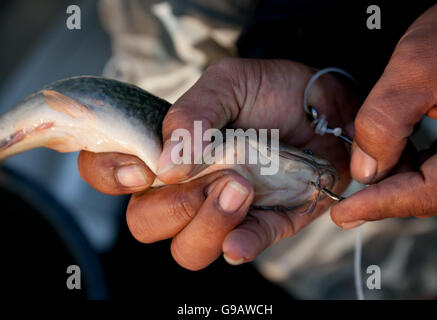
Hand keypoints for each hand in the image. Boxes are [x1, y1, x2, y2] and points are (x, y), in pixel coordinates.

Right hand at [78, 58, 358, 269]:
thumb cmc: (270, 90)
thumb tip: (165, 164)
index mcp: (165, 151)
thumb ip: (192, 114)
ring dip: (206, 225)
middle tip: (209, 177)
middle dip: (170, 208)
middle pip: (146, 222)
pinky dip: (239, 245)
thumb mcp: (228, 83)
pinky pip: (241, 248)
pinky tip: (243, 237)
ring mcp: (221, 211)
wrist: (326, 106)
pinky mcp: (262, 224)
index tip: (141, 169)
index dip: (110, 176)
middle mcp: (185, 188)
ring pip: (187, 250)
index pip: (110, 173)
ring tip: (241, 187)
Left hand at [331, 0, 436, 228]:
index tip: (343, 216)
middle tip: (346, 203)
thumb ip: (384, 122)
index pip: (426, 193)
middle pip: (429, 190)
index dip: (380, 206)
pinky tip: (385, 154)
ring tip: (361, 175)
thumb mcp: (416, 71)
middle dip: (384, 194)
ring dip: (392, 177)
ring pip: (430, 178)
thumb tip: (364, 169)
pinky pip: (436, 160)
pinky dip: (406, 160)